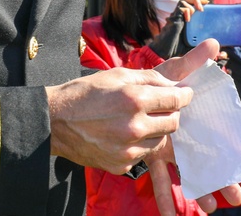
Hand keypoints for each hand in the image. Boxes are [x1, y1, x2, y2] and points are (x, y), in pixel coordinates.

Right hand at [46, 66, 192, 174]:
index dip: (184, 96)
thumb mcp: (117, 75)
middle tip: (163, 106)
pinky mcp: (121, 165)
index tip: (185, 94)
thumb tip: (172, 83)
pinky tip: (124, 134)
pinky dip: (140, 144)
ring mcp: (128, 150)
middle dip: (171, 112)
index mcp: (135, 100)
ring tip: (140, 119)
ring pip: (160, 140)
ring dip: (157, 129)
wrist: (55, 121)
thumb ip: (149, 78)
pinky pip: (143, 154)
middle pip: (173, 123)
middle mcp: (134, 127)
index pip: (176, 100)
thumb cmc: (85, 93)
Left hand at [148, 40, 240, 214]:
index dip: (231, 155)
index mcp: (192, 119)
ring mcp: (167, 148)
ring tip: (210, 209)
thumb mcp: (170, 71)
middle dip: (222, 180)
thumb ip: (192, 61)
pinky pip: (158, 180)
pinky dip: (164, 199)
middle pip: (206, 160)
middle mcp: (183, 136)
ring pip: (186, 174)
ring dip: (199, 191)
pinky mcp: (149, 157)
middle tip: (237, 197)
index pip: (217, 138)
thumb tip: (214, 43)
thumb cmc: (147, 82)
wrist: (114, 93)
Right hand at [149, 0, 208, 58]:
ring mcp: (176, 17)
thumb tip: (217, 49)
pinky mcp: (173, 19)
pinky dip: (186, 10)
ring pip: (183, 1)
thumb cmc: (176, 50)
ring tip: (198, 10)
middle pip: (187, 0)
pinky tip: (189, 19)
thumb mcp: (194, 47)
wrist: (164, 53)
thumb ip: (203, 45)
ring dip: (192, 3)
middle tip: (205, 5)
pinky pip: (180, 8)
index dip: (199, 3)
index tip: (208, 4)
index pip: (192, 6)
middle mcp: (180, 17)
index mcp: (186, 21)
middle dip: (197, 0)